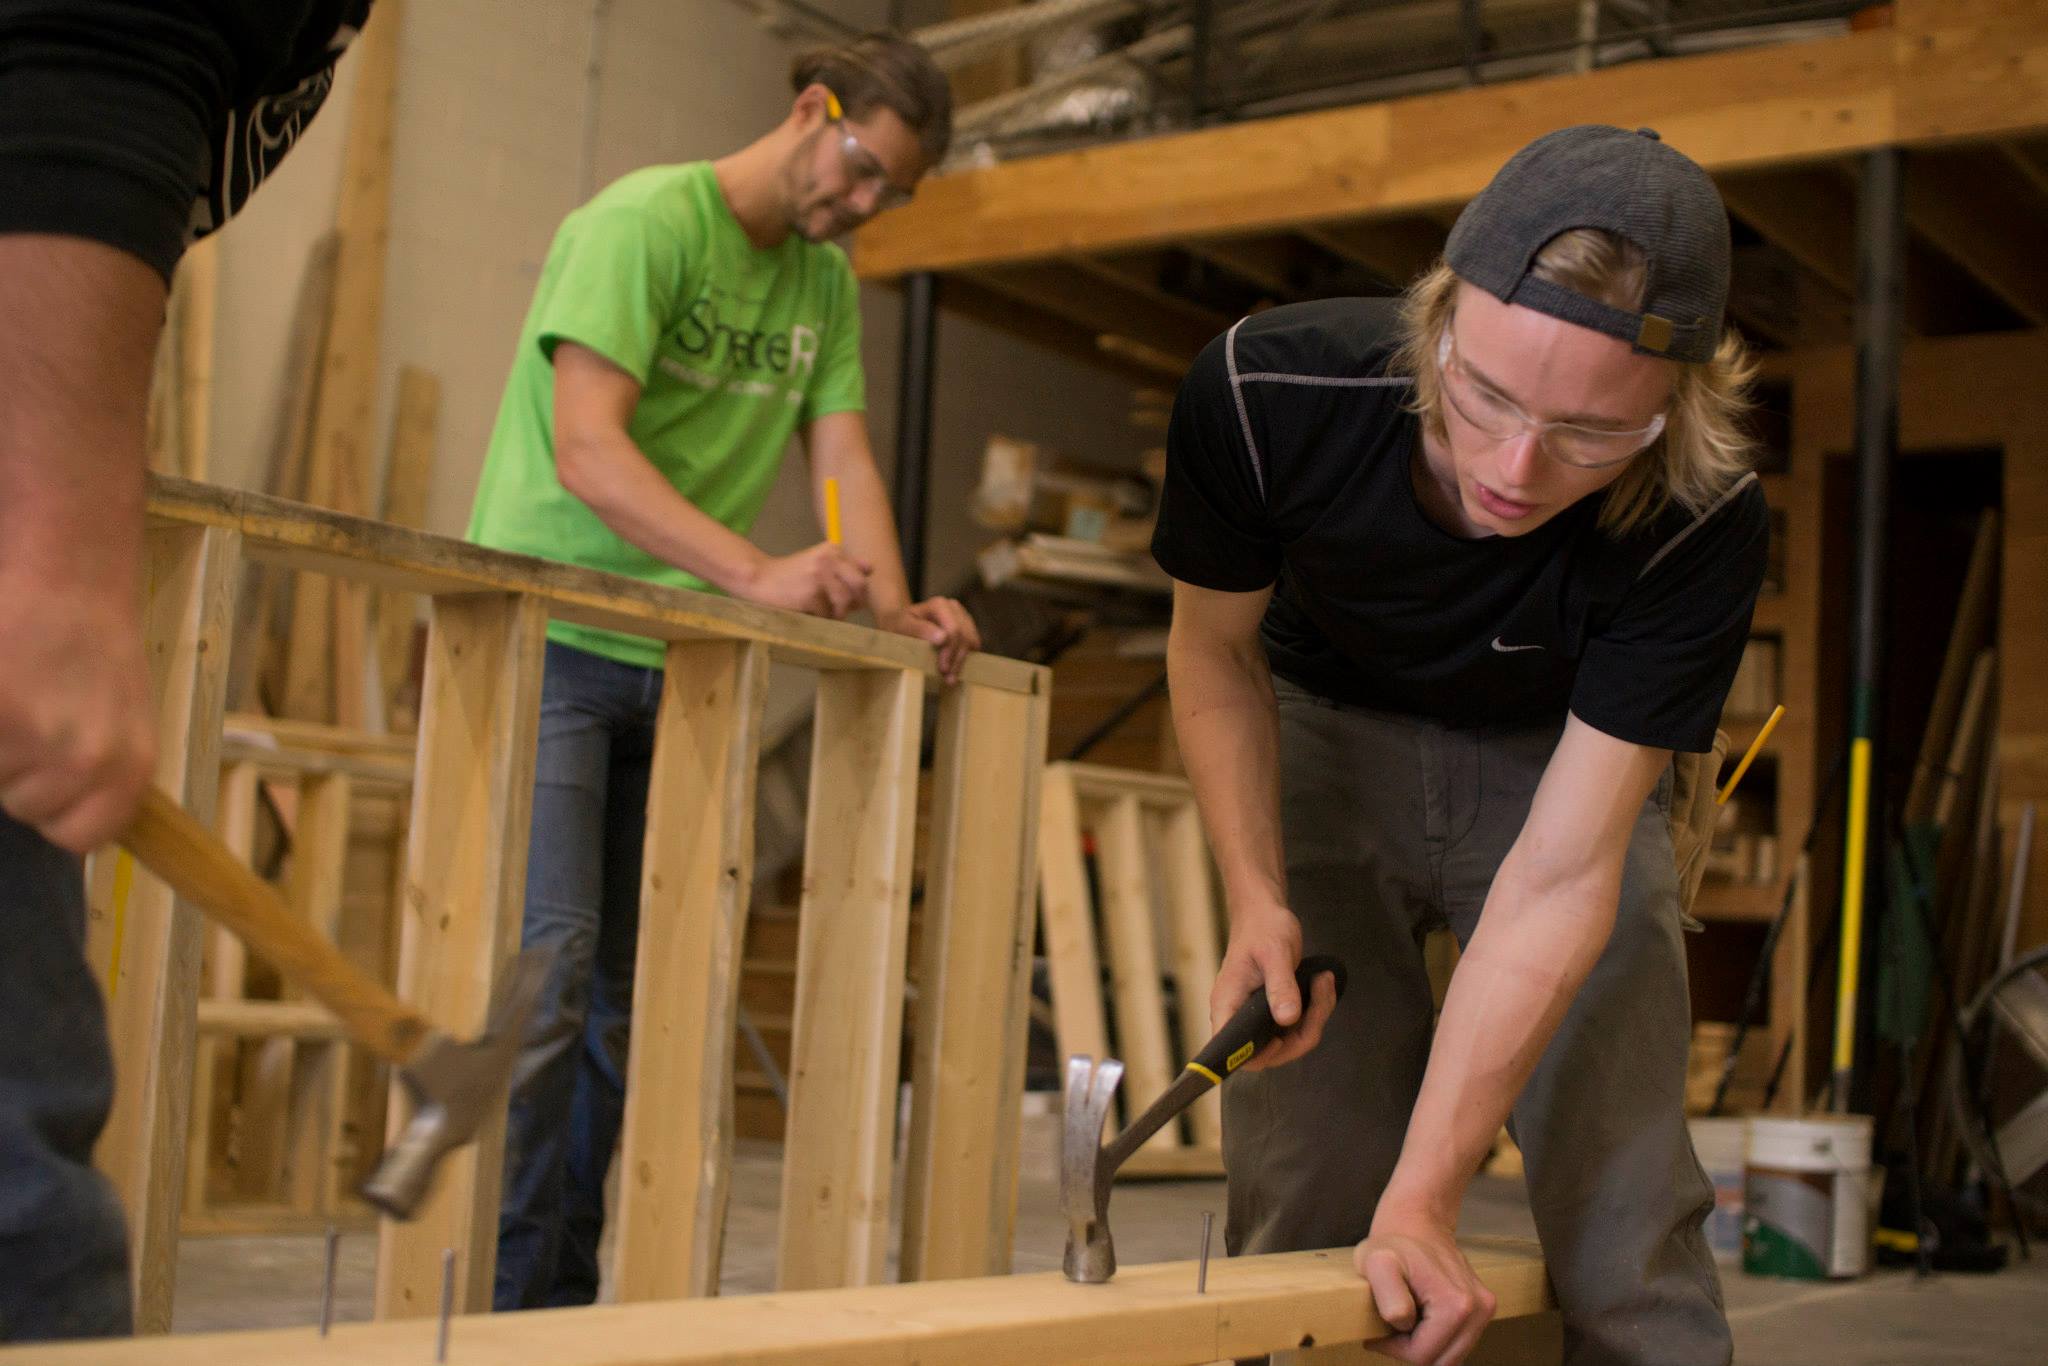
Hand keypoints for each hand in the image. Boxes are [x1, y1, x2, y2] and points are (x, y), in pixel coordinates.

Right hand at [0, 574, 155, 852]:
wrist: (75, 579)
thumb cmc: (96, 650)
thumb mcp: (126, 725)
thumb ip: (104, 778)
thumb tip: (72, 823)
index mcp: (130, 770)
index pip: (79, 838)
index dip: (57, 809)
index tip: (52, 770)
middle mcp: (87, 762)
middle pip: (26, 808)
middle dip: (21, 770)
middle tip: (35, 712)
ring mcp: (33, 737)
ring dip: (0, 746)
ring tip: (19, 697)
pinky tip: (6, 690)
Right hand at [737, 542, 870, 617]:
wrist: (759, 579)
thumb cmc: (792, 576)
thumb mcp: (820, 563)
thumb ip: (845, 566)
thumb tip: (871, 569)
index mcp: (833, 550)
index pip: (864, 571)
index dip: (860, 589)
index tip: (850, 597)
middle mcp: (829, 559)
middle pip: (860, 586)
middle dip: (855, 601)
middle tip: (841, 609)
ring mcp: (819, 576)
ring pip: (844, 603)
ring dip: (836, 613)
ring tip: (821, 611)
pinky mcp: (810, 594)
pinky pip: (826, 614)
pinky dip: (818, 618)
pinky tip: (806, 610)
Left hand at [877, 597, 979, 682]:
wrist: (899, 621)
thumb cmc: (898, 625)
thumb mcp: (902, 627)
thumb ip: (920, 630)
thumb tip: (943, 638)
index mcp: (939, 605)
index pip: (953, 630)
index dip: (950, 651)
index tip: (943, 669)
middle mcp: (953, 607)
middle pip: (965, 636)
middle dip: (957, 660)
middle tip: (948, 679)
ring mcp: (961, 616)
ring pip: (972, 640)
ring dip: (963, 661)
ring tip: (951, 678)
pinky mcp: (965, 626)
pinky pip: (973, 643)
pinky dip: (966, 657)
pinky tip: (954, 668)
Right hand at [1210, 906, 1336, 1070]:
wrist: (1264, 913)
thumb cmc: (1263, 928)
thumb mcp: (1275, 953)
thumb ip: (1281, 986)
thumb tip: (1287, 1019)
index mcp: (1228, 1004)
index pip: (1230, 1049)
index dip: (1256, 1055)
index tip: (1281, 1040)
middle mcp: (1239, 1016)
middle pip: (1269, 1052)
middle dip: (1302, 1032)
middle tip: (1320, 996)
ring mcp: (1258, 1017)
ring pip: (1290, 1041)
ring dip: (1315, 1017)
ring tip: (1324, 982)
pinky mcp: (1274, 1012)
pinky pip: (1297, 1026)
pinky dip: (1316, 1010)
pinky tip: (1322, 984)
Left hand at [1354, 1209, 1496, 1365]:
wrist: (1418, 1221)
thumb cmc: (1394, 1242)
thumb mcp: (1375, 1263)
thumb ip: (1387, 1294)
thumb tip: (1403, 1321)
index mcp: (1457, 1305)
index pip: (1423, 1356)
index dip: (1394, 1349)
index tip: (1377, 1330)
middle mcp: (1480, 1310)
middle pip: (1442, 1362)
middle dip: (1412, 1351)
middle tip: (1391, 1327)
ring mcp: (1485, 1310)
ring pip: (1451, 1357)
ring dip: (1426, 1347)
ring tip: (1407, 1320)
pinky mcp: (1484, 1309)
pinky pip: (1458, 1344)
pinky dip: (1438, 1340)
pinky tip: (1422, 1318)